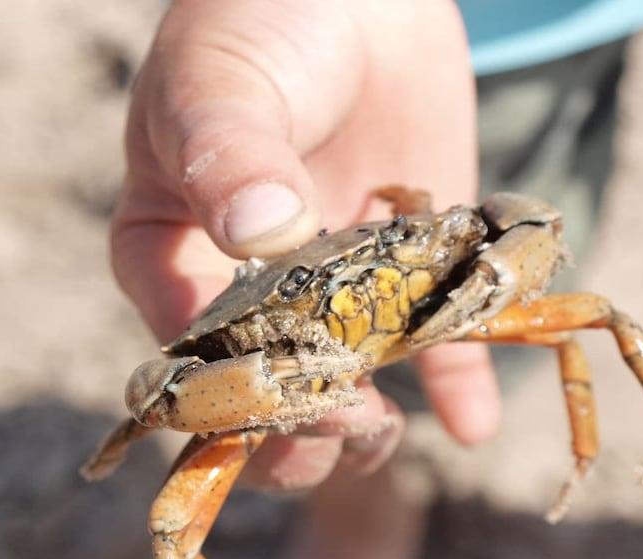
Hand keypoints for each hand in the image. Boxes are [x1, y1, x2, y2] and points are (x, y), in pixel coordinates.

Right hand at [111, 0, 499, 489]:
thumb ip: (229, 154)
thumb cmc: (258, 21)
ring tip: (389, 433)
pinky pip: (429, 335)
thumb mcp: (223, 82)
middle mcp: (250, 284)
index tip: (288, 398)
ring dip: (366, 420)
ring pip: (343, 378)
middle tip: (343, 430)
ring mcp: (334, 285)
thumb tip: (258, 232)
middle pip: (264, 385)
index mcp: (172, 251)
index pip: (190, 346)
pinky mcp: (406, 268)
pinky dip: (456, 380)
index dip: (234, 390)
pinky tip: (470, 422)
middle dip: (299, 426)